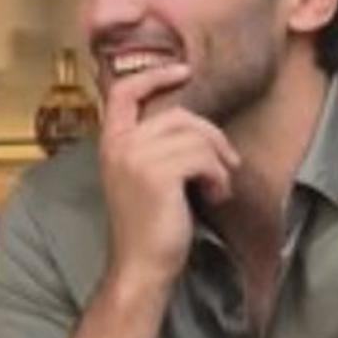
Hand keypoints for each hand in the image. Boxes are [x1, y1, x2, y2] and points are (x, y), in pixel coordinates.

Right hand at [96, 61, 240, 295]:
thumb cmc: (148, 226)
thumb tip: (194, 124)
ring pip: (196, 137)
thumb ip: (154, 145)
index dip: (155, 76)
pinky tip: (214, 196)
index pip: (125, 92)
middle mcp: (119, 145)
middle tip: (226, 165)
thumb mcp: (142, 177)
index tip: (184, 71)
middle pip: (178, 115)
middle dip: (211, 136)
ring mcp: (136, 157)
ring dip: (218, 162)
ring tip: (217, 187)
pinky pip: (203, 157)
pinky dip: (219, 177)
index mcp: (110, 143)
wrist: (140, 266)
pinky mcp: (158, 173)